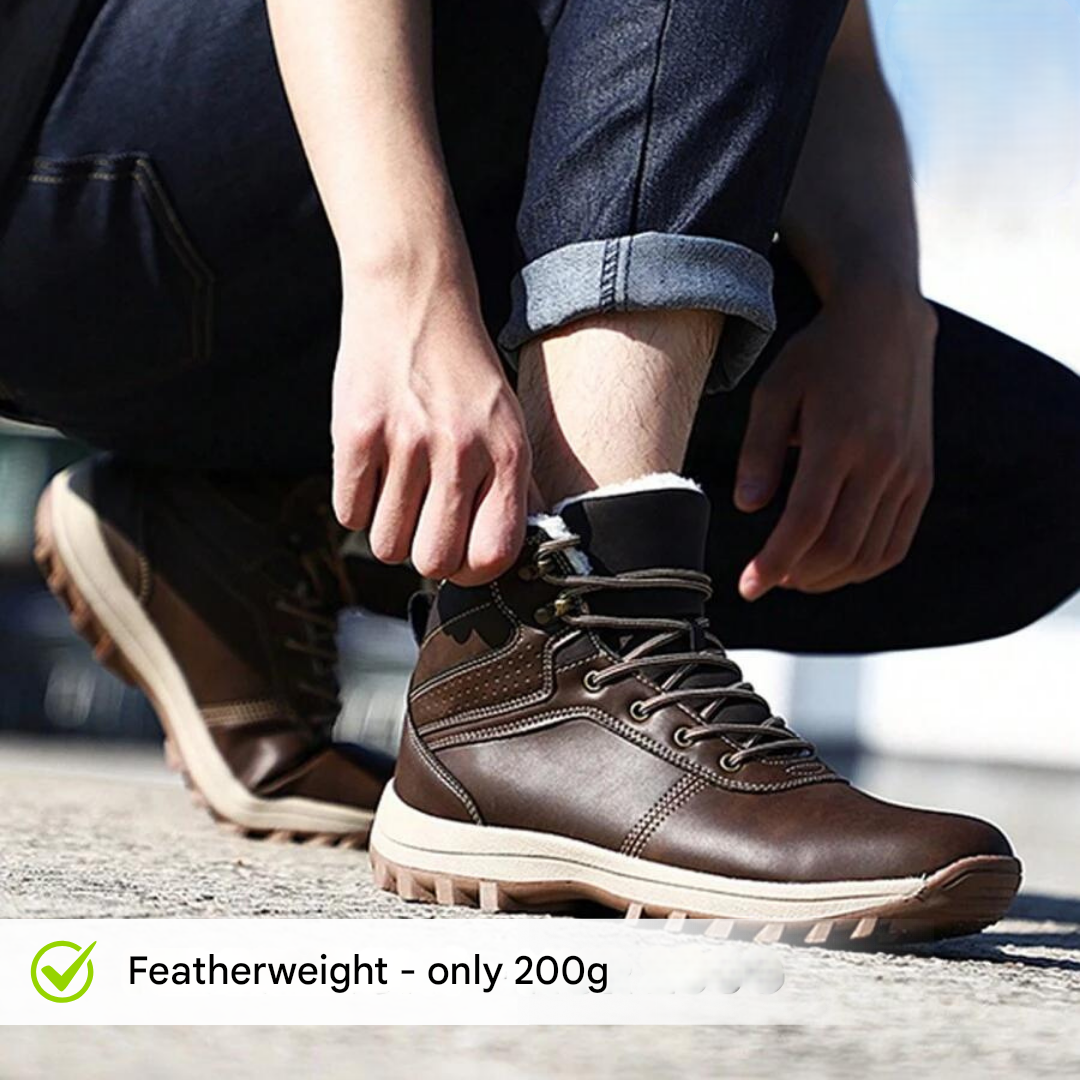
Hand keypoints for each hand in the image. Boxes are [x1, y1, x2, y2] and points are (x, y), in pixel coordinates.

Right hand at [332, 261, 531, 584]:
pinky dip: (357, 505)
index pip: (494, 554)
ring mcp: (406, 441)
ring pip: (386, 545)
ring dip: (388, 530)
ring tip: (397, 493)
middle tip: (423, 524)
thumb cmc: (464, 372)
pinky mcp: (356, 432)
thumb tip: (524, 552)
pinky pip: (349, 513)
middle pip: (434, 561)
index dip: (474, 571)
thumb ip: (515, 488)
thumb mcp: (507, 423)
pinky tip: (371, 472)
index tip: (461, 556)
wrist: (413, 297)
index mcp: (507, 453)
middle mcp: (461, 450)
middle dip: (424, 554)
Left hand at [735, 281, 936, 599]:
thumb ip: (758, 451)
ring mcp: (909, 472)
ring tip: (795, 575)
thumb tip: (747, 507)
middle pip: (840, 547)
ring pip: (871, 554)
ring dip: (829, 577)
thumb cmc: (820, 356)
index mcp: (839, 439)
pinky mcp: (922, 478)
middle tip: (769, 579)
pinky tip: (835, 564)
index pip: (805, 522)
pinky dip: (864, 566)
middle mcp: (881, 460)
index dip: (774, 563)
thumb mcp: (773, 392)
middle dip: (798, 576)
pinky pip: (897, 542)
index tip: (748, 587)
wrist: (887, 324)